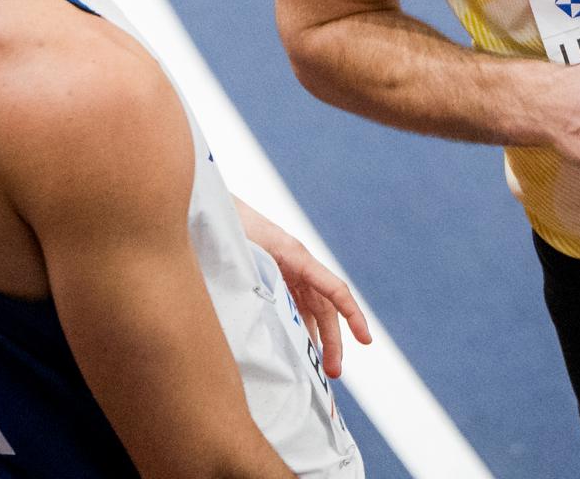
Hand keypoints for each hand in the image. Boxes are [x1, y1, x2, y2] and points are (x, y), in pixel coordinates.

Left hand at [234, 201, 372, 377]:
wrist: (213, 206)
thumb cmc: (228, 223)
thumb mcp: (242, 248)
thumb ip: (253, 274)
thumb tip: (260, 313)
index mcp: (295, 257)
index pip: (333, 289)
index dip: (352, 314)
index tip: (366, 340)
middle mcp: (297, 266)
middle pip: (325, 308)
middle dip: (333, 341)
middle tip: (333, 373)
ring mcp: (287, 273)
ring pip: (312, 311)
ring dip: (319, 339)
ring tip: (320, 371)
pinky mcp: (275, 278)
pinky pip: (296, 307)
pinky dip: (301, 329)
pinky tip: (298, 350)